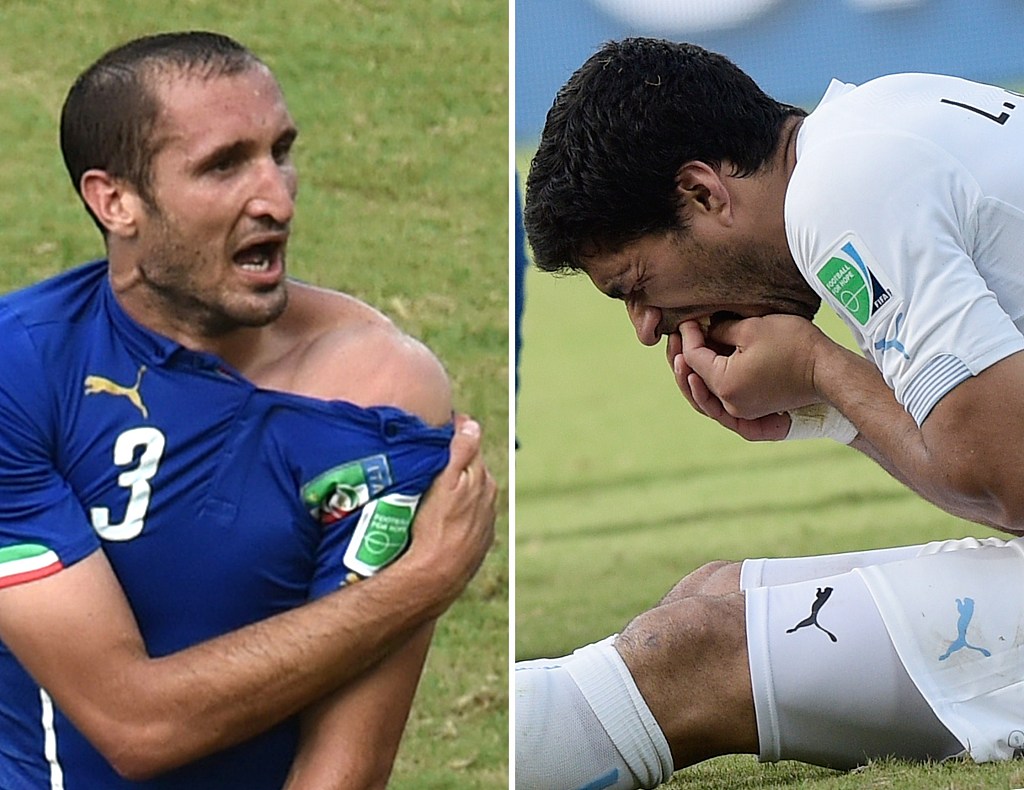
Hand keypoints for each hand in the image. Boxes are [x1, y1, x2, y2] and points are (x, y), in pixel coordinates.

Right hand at [403, 415, 495, 610]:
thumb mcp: (444, 485)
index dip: (452, 432)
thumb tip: (472, 424)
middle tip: (427, 456)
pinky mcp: (478, 539)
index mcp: (483, 479)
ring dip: (456, 484)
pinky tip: (441, 515)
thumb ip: (461, 451)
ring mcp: (485, 519)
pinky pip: (468, 514)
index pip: (470, 443)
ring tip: (430, 486)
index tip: (434, 429)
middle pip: (471, 467)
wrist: (436, 576)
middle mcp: (489, 497)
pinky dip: (457, 508)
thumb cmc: (435, 528)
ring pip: (470, 490)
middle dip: (455, 458)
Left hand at [677, 315, 826, 419]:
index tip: (689, 319)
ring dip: (692, 374)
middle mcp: (730, 404)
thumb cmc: (793, 345)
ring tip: (683, 354)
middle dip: (681, 358)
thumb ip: (720, 330)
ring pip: (704, 395)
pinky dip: (709, 385)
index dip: (688, 336)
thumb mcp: (751, 328)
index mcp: (725, 385)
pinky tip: (705, 369)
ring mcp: (741, 411)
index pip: (693, 358)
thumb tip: (704, 329)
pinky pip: (721, 400)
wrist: (827, 370)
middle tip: (676, 337)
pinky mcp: (752, 410)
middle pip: (693, 381)